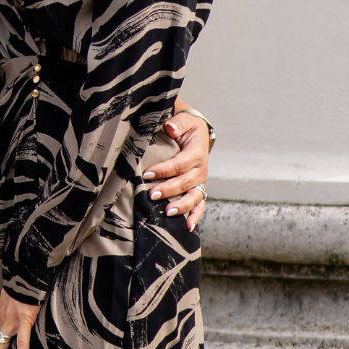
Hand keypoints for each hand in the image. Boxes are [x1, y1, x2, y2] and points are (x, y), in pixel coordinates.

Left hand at [144, 104, 209, 230]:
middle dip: (169, 190)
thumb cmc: (187, 127)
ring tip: (168, 212)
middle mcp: (201, 170)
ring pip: (195, 197)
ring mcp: (201, 182)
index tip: (146, 175)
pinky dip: (196, 216)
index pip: (180, 164)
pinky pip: (200, 205)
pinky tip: (188, 228)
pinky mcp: (199, 189)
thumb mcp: (184, 120)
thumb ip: (177, 123)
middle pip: (186, 182)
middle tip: (152, 195)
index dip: (164, 170)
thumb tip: (170, 127)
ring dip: (182, 206)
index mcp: (197, 153)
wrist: (197, 134)